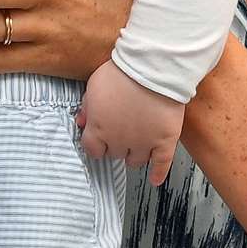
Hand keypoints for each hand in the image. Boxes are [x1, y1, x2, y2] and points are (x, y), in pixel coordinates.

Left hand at [77, 61, 183, 185]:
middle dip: (115, 145)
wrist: (152, 68)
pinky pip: (161, 164)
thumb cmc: (121, 72)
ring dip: (133, 155)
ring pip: (135, 161)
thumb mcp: (94, 85)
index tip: (99, 141)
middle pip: (114, 154)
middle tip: (120, 134)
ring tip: (136, 147)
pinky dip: (158, 173)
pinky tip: (155, 179)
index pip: (92, 149)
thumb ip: (87, 107)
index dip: (95, 144)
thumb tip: (82, 122)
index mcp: (99, 129)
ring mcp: (143, 143)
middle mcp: (119, 141)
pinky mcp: (164, 141)